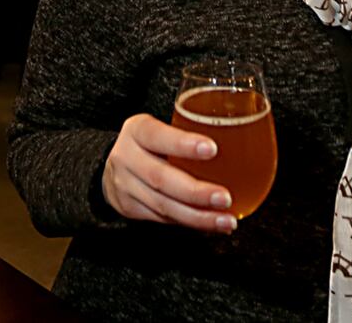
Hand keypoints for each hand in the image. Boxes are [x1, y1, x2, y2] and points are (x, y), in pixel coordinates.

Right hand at [102, 114, 236, 233]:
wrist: (110, 166)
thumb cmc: (149, 143)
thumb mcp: (159, 127)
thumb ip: (189, 129)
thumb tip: (241, 133)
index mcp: (137, 130)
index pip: (157, 135)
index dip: (183, 144)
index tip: (212, 149)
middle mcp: (126, 158)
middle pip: (161, 179)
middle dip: (196, 192)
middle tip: (225, 198)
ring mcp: (125, 187)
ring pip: (163, 206)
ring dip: (199, 217)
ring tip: (227, 220)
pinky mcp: (130, 209)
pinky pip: (163, 220)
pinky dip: (191, 223)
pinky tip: (212, 223)